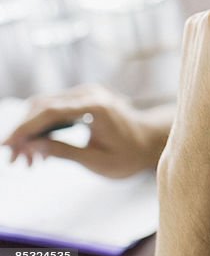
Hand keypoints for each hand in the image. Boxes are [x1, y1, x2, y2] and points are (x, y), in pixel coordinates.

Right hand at [2, 85, 167, 177]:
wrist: (149, 142)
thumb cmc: (128, 155)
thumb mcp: (97, 161)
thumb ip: (65, 152)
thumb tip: (33, 145)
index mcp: (96, 106)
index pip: (51, 111)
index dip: (25, 128)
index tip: (6, 144)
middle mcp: (89, 93)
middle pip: (42, 106)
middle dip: (23, 132)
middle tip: (13, 160)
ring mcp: (86, 93)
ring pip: (44, 107)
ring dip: (30, 132)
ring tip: (24, 162)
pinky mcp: (83, 99)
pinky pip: (54, 109)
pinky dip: (42, 128)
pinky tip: (38, 152)